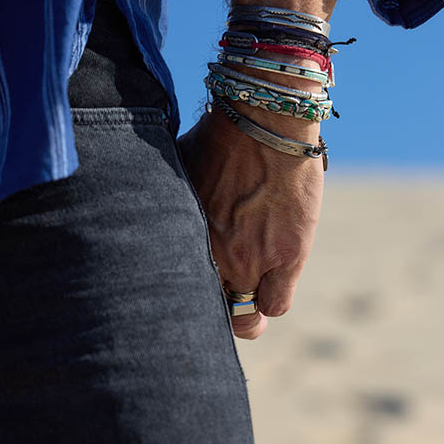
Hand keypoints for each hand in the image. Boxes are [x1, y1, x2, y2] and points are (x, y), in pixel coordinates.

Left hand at [178, 102, 323, 339]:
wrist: (266, 123)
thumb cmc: (218, 137)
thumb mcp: (179, 169)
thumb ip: (171, 199)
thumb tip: (156, 199)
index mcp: (179, 239)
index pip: (174, 295)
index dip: (187, 294)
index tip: (194, 286)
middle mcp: (211, 257)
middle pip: (208, 311)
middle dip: (215, 309)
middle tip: (224, 296)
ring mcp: (250, 261)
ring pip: (246, 319)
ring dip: (248, 310)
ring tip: (252, 293)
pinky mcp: (287, 257)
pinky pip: (277, 304)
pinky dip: (273, 300)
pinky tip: (274, 283)